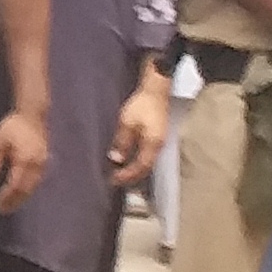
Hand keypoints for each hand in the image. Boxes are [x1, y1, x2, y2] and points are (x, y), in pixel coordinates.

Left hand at [0, 105, 52, 213]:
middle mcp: (36, 165)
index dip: (6, 196)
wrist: (33, 115)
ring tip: (10, 206)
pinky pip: (36, 181)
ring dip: (21, 198)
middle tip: (2, 210)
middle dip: (14, 201)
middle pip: (26, 190)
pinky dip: (27, 190)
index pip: (15, 184)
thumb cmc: (13, 126)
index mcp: (24, 160)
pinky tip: (20, 194)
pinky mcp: (44, 162)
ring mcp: (43, 164)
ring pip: (33, 187)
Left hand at [108, 69, 171, 191]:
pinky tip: (127, 160)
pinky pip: (146, 155)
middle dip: (130, 177)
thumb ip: (122, 141)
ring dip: (133, 170)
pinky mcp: (156, 137)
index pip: (140, 167)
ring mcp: (158, 142)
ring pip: (146, 162)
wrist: (156, 90)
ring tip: (119, 174)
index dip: (126, 176)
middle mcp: (158, 146)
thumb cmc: (143, 104)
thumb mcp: (127, 122)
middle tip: (114, 181)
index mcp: (152, 144)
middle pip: (145, 168)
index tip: (112, 180)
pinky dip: (136, 161)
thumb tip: (116, 159)